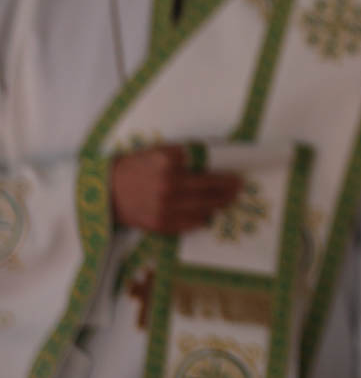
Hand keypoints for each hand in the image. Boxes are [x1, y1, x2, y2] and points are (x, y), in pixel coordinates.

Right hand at [109, 145, 242, 233]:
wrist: (105, 192)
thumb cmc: (132, 169)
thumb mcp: (156, 153)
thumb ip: (181, 156)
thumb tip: (208, 161)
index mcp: (168, 165)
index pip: (206, 172)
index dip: (225, 176)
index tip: (236, 177)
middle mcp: (169, 187)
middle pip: (209, 191)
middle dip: (228, 191)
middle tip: (238, 188)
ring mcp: (165, 208)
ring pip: (203, 208)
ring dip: (219, 205)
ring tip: (228, 201)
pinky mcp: (160, 224)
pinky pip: (189, 224)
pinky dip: (201, 219)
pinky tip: (208, 214)